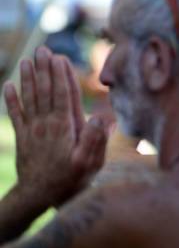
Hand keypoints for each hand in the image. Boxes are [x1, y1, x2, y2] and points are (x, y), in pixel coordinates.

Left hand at [3, 46, 108, 206]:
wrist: (38, 196)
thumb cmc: (69, 180)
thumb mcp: (89, 164)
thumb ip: (95, 140)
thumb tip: (100, 117)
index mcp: (65, 127)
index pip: (63, 95)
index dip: (61, 75)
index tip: (59, 58)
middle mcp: (47, 124)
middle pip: (46, 91)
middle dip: (45, 70)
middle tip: (43, 50)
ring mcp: (32, 130)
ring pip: (30, 98)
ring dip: (28, 79)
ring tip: (27, 61)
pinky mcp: (22, 138)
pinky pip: (15, 114)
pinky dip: (11, 99)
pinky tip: (8, 86)